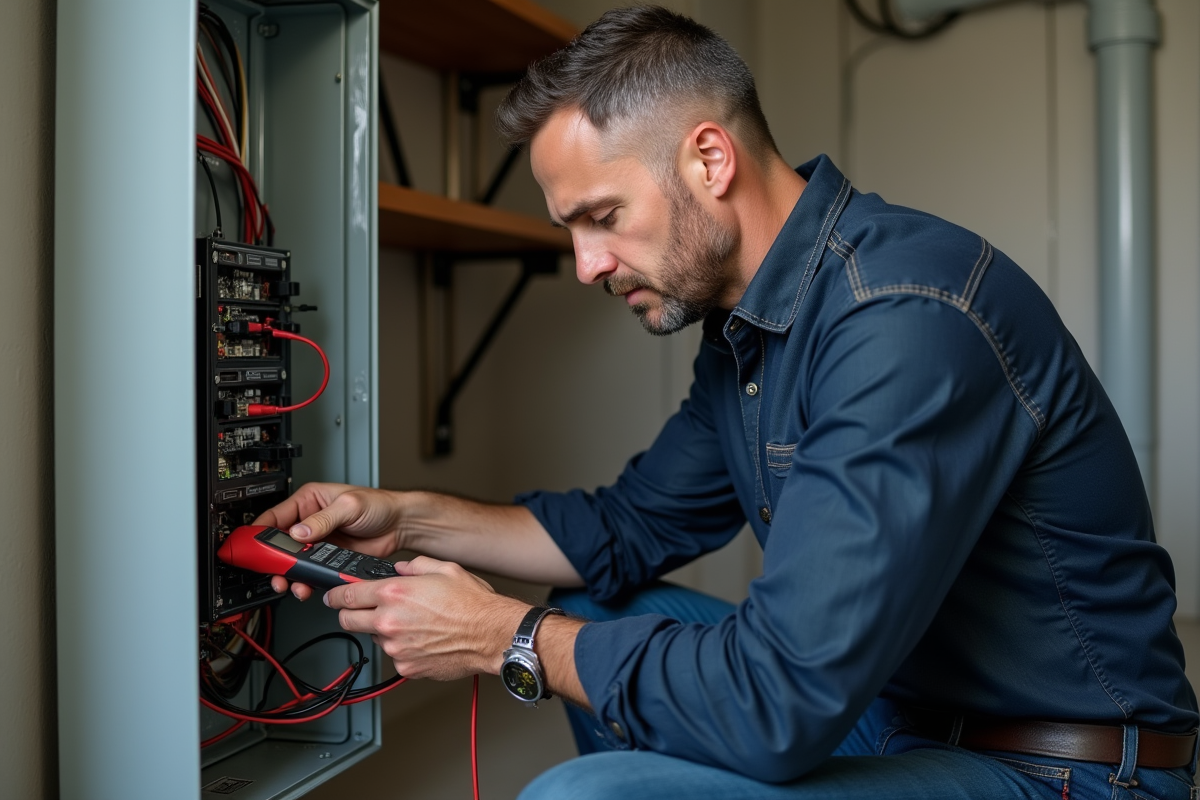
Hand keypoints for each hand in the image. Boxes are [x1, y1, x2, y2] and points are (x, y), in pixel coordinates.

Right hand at [254, 482, 403, 599]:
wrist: (400, 525)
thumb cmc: (379, 505)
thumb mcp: (349, 506)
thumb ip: (323, 519)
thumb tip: (299, 532)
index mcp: (310, 501)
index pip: (275, 517)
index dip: (260, 533)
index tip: (252, 548)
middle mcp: (310, 522)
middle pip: (280, 544)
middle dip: (273, 560)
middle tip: (272, 573)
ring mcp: (319, 542)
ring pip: (294, 562)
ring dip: (289, 575)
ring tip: (290, 584)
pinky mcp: (329, 558)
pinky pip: (310, 572)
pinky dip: (306, 581)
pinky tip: (306, 586)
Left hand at [324, 556, 528, 680]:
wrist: (492, 635)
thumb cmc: (473, 604)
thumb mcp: (445, 569)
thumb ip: (416, 566)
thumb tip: (403, 568)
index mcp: (394, 594)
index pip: (347, 594)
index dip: (336, 594)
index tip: (334, 595)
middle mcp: (390, 622)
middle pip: (348, 621)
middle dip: (349, 614)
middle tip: (360, 610)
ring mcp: (396, 648)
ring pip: (373, 639)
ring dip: (381, 631)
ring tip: (410, 623)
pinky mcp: (406, 667)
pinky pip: (394, 656)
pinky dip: (402, 648)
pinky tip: (422, 639)